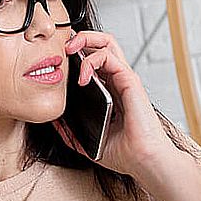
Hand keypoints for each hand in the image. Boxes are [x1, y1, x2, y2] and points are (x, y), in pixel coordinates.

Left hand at [54, 30, 168, 176]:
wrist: (144, 162)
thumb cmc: (125, 154)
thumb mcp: (89, 142)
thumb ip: (73, 132)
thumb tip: (56, 123)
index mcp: (111, 92)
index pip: (95, 61)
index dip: (77, 54)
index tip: (59, 61)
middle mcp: (119, 82)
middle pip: (102, 44)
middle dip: (81, 38)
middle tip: (64, 47)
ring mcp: (125, 80)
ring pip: (107, 42)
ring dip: (85, 39)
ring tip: (69, 50)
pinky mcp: (130, 82)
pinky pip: (109, 57)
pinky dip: (92, 60)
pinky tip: (83, 77)